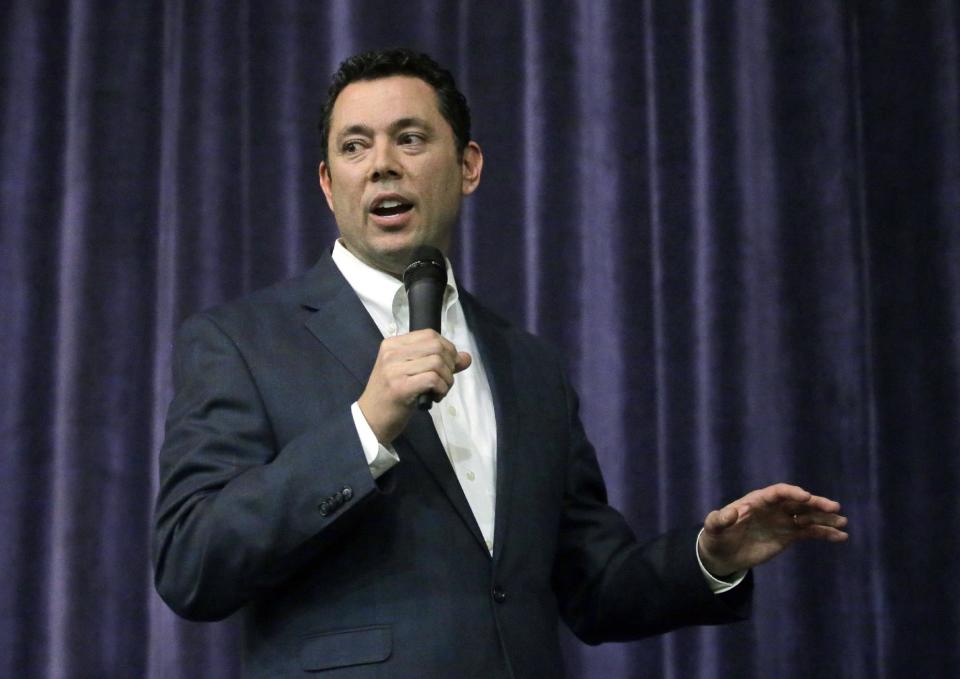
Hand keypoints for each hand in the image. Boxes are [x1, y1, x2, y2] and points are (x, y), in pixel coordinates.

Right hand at [358, 329, 470, 444]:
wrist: (371, 419)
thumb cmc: (391, 395)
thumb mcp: (412, 373)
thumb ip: (438, 362)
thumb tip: (466, 357)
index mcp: (392, 344)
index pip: (429, 334)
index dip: (447, 348)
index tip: (449, 365)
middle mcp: (391, 353)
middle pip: (436, 346)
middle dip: (450, 363)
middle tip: (446, 379)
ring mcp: (394, 370)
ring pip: (437, 362)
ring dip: (447, 379)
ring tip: (440, 390)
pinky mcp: (400, 387)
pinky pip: (433, 379)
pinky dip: (442, 388)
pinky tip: (435, 396)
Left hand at [697, 483, 847, 576]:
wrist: (723, 554)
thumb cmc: (717, 537)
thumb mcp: (713, 528)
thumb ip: (719, 519)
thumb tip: (730, 512)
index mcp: (757, 501)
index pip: (778, 493)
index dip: (792, 493)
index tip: (806, 497)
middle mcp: (774, 508)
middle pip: (798, 502)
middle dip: (816, 503)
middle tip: (835, 507)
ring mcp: (783, 521)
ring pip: (808, 516)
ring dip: (825, 518)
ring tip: (843, 522)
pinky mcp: (788, 535)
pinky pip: (809, 532)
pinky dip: (824, 533)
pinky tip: (840, 536)